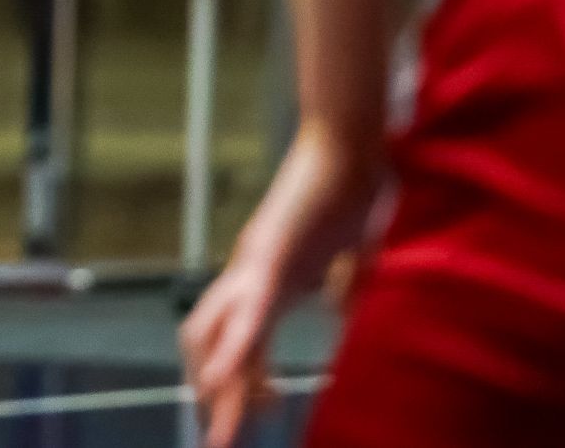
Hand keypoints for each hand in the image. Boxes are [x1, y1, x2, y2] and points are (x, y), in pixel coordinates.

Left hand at [180, 126, 382, 447]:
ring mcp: (253, 264)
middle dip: (218, 396)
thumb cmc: (351, 193)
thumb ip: (340, 285)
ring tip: (221, 433)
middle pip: (212, 343)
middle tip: (221, 442)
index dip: (244, 379)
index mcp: (268, 278)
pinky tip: (220, 379)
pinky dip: (233, 350)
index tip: (261, 413)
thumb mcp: (349, 256)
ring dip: (220, 387)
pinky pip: (246, 312)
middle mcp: (247, 274)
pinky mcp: (268, 255)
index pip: (240, 338)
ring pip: (217, 334)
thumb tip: (340, 313)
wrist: (350, 145)